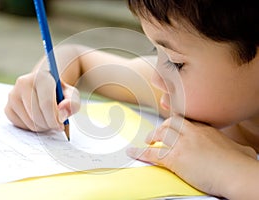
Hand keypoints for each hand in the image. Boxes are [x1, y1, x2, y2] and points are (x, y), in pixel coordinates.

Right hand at [5, 68, 79, 131]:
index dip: (55, 119)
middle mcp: (23, 82)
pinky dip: (31, 128)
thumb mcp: (71, 95)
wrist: (45, 89)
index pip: (46, 103)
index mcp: (41, 76)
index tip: (61, 125)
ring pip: (29, 122)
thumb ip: (72, 103)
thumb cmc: (60, 93)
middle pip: (37, 114)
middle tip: (56, 125)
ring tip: (48, 121)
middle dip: (49, 124)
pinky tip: (38, 120)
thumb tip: (62, 111)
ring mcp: (13, 95)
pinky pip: (20, 125)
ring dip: (41, 127)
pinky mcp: (8, 107)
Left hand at [127, 116, 256, 196]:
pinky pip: (153, 153)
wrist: (237, 174)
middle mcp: (193, 133)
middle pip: (172, 122)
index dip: (177, 123)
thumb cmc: (242, 165)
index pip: (186, 121)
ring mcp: (183, 144)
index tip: (172, 125)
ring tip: (147, 141)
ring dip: (152, 136)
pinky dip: (140, 152)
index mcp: (206, 129)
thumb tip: (243, 150)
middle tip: (156, 134)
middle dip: (162, 127)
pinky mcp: (176, 158)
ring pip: (162, 133)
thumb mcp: (240, 150)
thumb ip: (235, 147)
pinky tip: (132, 152)